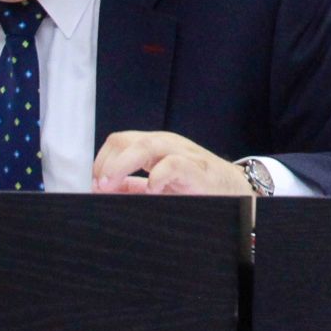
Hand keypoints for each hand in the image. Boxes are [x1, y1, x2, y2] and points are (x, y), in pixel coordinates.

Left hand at [92, 131, 253, 196]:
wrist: (234, 189)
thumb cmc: (194, 186)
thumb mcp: (156, 184)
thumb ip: (130, 186)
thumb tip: (101, 190)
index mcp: (153, 146)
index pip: (117, 142)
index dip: (100, 162)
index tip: (95, 185)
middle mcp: (165, 144)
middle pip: (124, 140)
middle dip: (106, 164)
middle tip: (100, 187)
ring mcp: (181, 153)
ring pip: (144, 146)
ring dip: (121, 167)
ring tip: (112, 186)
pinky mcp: (196, 168)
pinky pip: (172, 165)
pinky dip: (156, 178)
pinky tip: (152, 191)